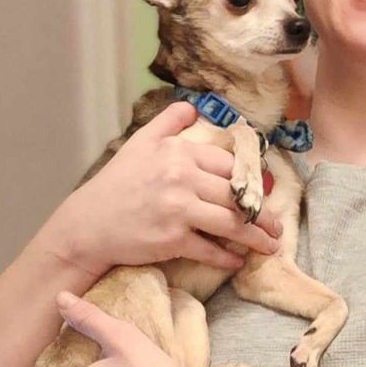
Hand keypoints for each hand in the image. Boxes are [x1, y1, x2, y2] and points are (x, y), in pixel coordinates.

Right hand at [42, 101, 281, 275]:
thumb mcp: (139, 143)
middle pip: (236, 195)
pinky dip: (228, 257)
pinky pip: (210, 249)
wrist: (87, 225)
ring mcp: (178, 210)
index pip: (229, 164)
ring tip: (271, 245)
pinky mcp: (173, 239)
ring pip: (231, 223)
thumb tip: (192, 105)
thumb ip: (168, 121)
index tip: (262, 192)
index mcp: (179, 153)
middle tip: (277, 225)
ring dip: (256, 237)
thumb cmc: (115, 184)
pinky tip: (238, 261)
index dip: (250, 180)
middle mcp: (182, 178)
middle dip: (263, 213)